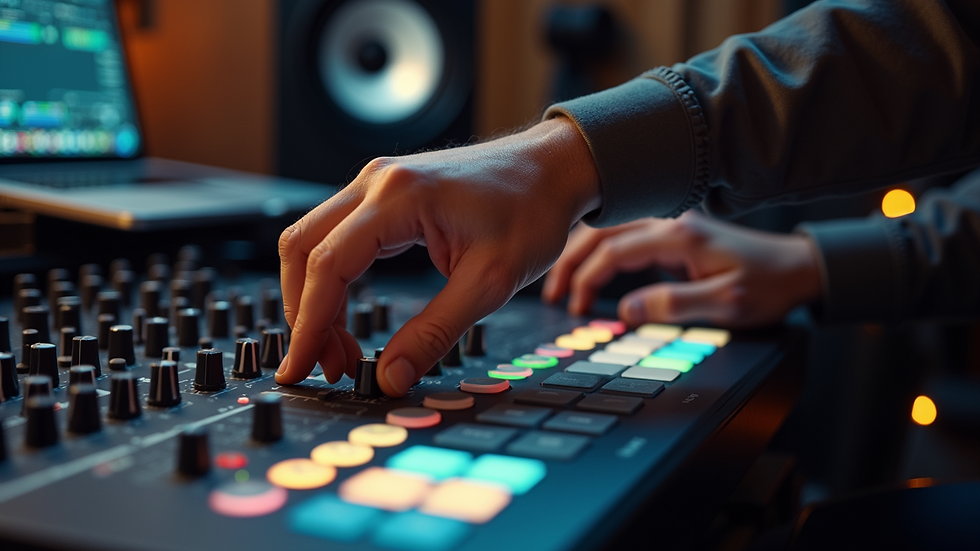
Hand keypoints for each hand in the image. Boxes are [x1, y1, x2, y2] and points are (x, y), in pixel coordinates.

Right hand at [276, 118, 600, 394]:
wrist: (554, 169)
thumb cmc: (532, 212)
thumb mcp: (490, 282)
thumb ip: (435, 332)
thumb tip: (391, 377)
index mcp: (397, 197)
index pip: (327, 265)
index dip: (308, 325)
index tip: (300, 369)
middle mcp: (376, 181)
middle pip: (302, 249)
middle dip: (305, 314)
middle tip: (329, 366)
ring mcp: (376, 183)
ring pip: (312, 242)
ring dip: (315, 298)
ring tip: (340, 350)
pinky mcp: (385, 194)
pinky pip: (337, 237)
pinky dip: (333, 280)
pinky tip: (347, 315)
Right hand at [541, 211, 822, 326]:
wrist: (799, 269)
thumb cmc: (769, 287)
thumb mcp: (726, 305)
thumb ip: (673, 305)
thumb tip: (626, 310)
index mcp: (678, 236)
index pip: (613, 250)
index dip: (587, 278)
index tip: (576, 308)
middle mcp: (670, 221)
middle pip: (600, 231)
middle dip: (570, 261)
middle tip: (552, 294)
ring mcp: (671, 223)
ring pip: (608, 229)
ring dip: (581, 253)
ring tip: (564, 284)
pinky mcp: (674, 232)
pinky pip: (623, 234)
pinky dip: (599, 249)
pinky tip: (591, 269)